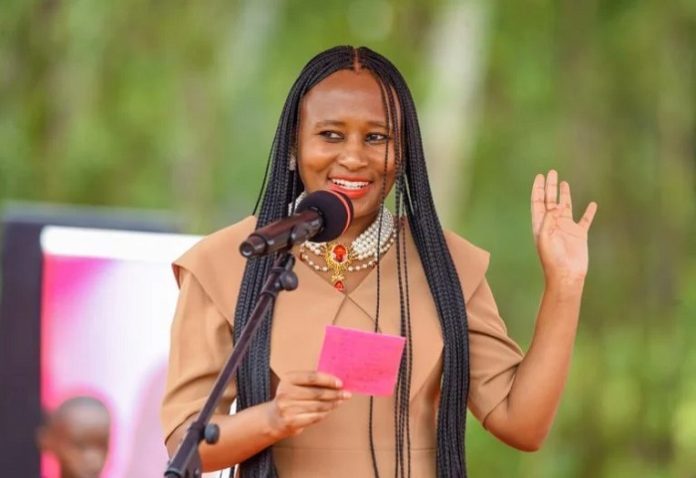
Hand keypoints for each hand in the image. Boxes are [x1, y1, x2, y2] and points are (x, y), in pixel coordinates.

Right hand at [267, 371, 350, 437]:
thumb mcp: (295, 385)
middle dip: (334, 394)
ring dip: (332, 404)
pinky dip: (325, 414)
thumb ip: (311, 382)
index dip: (328, 380)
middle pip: (316, 393)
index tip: (340, 383)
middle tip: (346, 394)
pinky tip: (330, 410)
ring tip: (339, 402)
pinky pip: (314, 417)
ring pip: (318, 406)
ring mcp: (287, 408)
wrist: (273, 419)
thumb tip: (336, 382)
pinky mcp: (291, 422)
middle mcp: (285, 393)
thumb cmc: (289, 399)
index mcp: (287, 379)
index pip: (312, 377)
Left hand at [531, 170, 596, 284]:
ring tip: (564, 182)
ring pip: (565, 206)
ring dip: (565, 194)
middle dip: (550, 186)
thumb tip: (556, 205)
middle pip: (550, 200)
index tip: (540, 176)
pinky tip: (592, 204)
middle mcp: (553, 224)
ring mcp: (566, 228)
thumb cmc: (552, 259)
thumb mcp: (545, 238)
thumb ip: (548, 220)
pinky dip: (589, 212)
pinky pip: (585, 220)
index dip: (538, 189)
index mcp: (541, 224)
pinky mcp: (580, 234)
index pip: (538, 202)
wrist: (566, 275)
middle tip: (551, 172)